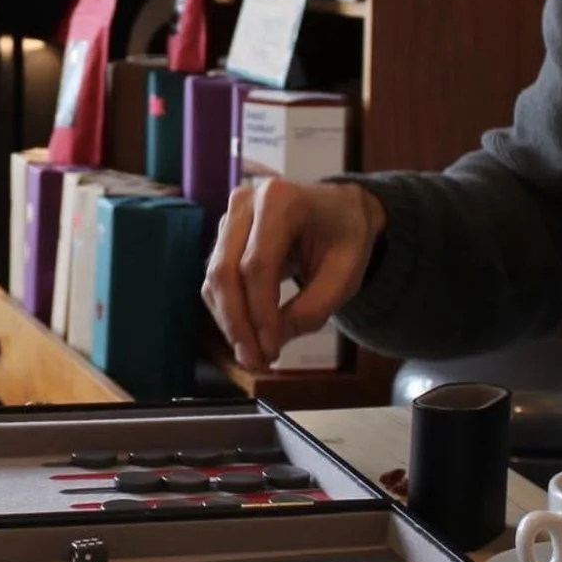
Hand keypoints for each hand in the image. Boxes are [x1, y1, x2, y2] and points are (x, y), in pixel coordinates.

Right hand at [202, 179, 386, 370]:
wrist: (340, 210)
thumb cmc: (347, 236)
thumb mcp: (345, 274)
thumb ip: (312, 309)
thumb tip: (272, 341)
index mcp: (281, 200)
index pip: (257, 265)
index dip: (260, 313)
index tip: (271, 351)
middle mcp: (246, 201)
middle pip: (225, 271)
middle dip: (237, 323)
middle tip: (253, 361)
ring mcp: (231, 216)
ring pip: (215, 278)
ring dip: (229, 322)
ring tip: (252, 355)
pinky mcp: (224, 236)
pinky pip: (216, 280)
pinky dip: (228, 312)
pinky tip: (247, 335)